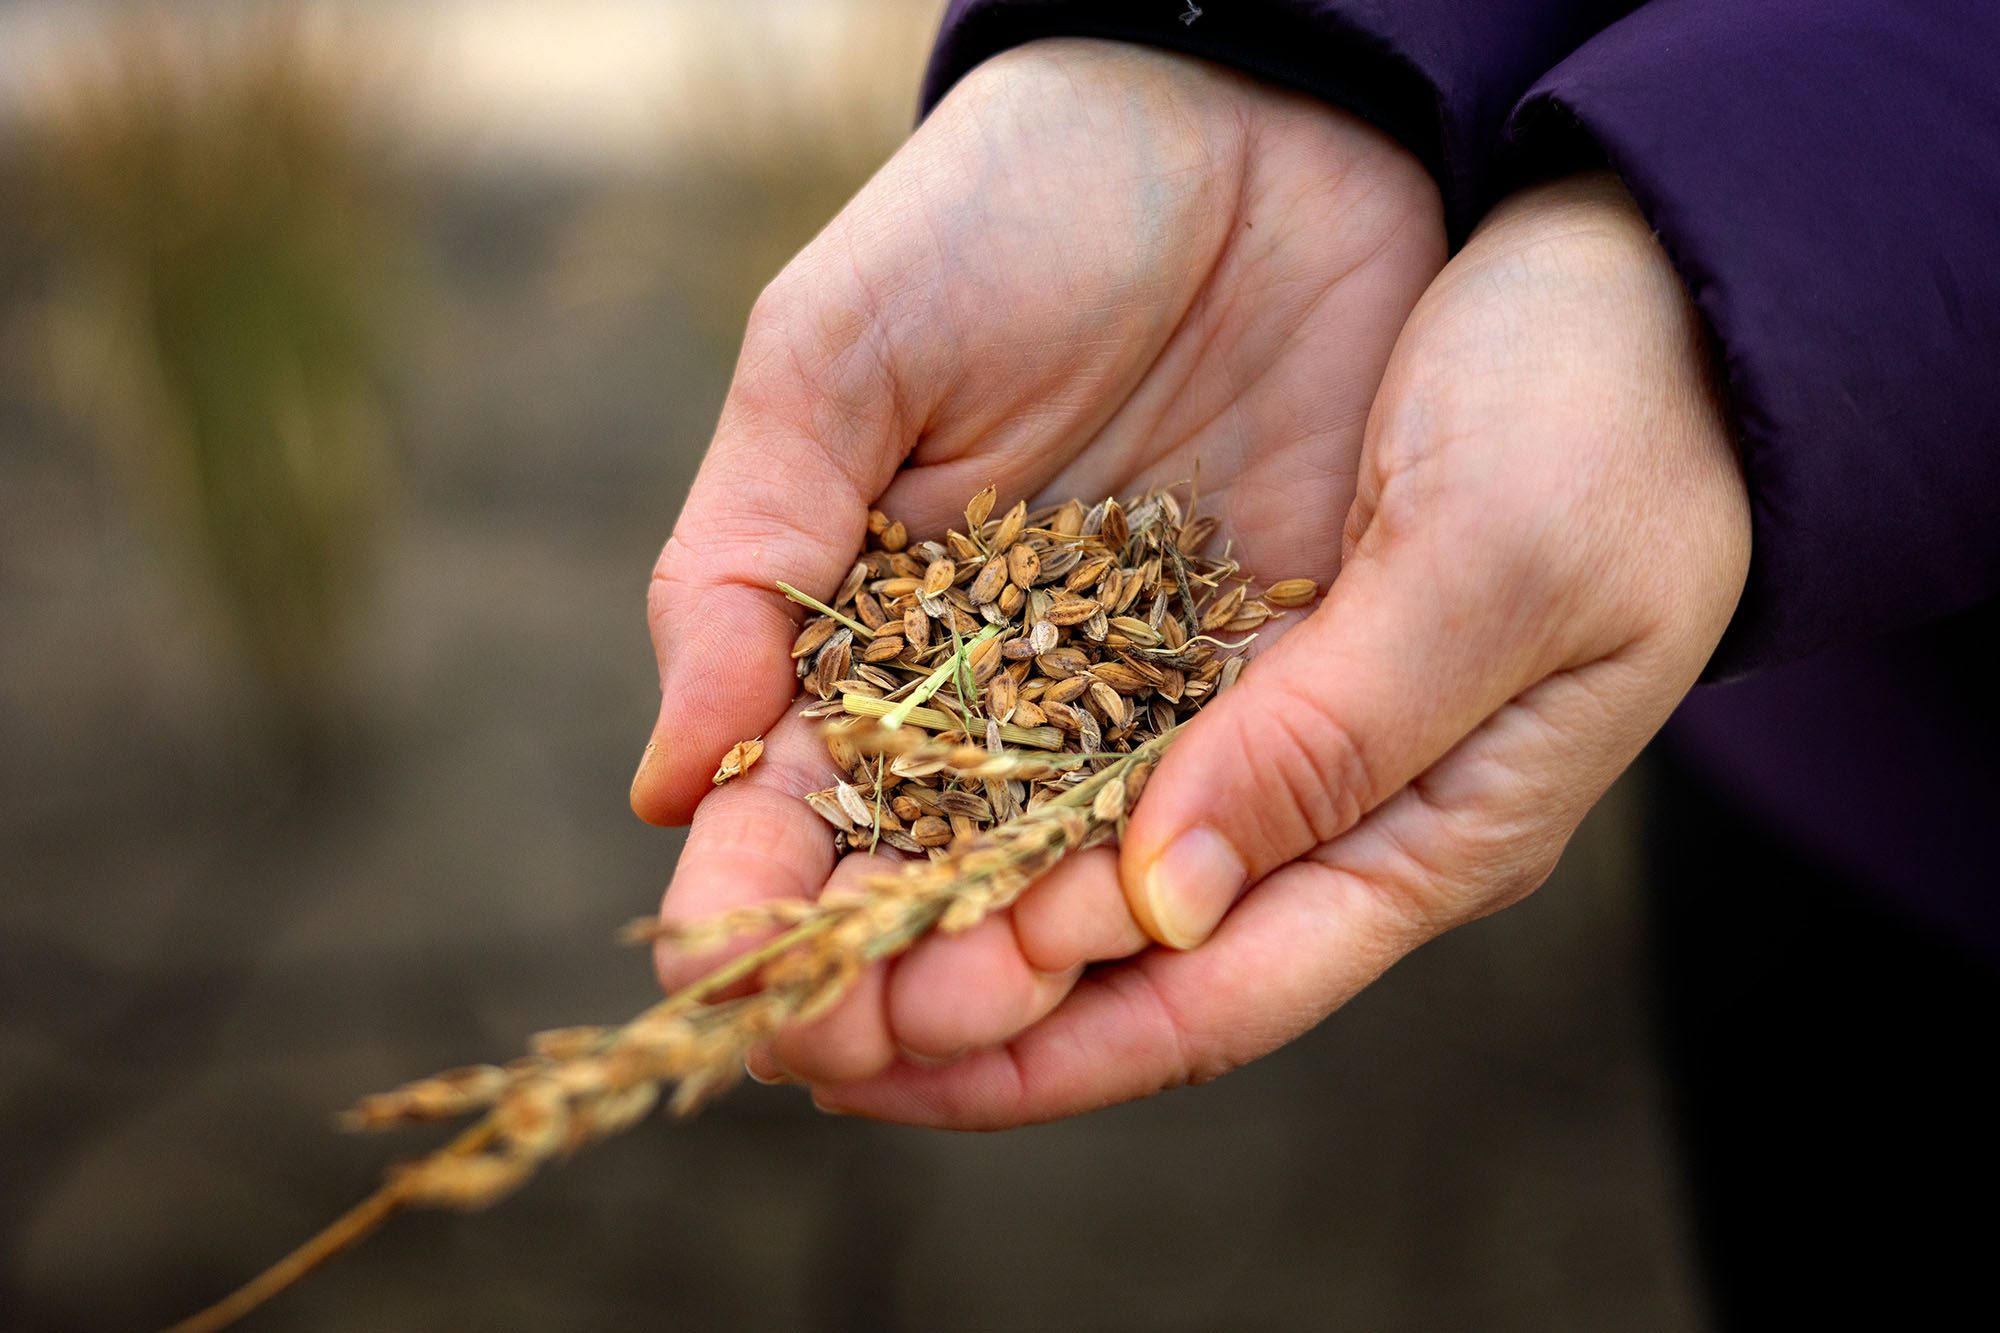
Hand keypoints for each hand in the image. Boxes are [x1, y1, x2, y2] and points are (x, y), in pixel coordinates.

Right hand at [629, 40, 1443, 1092]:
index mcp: (856, 627)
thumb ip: (744, 555)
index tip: (726, 975)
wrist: (1250, 123)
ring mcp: (1126, 697)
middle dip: (883, 971)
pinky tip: (1132, 946)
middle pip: (916, 879)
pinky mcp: (1261, 680)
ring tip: (986, 1010)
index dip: (752, 904)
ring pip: (1056, 877)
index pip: (783, 808)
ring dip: (1015, 963)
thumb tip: (668, 782)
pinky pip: (1209, 818)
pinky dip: (1166, 892)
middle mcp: (985, 692)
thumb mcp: (838, 354)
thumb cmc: (1006, 211)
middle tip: (873, 1030)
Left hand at [796, 170, 1750, 1126]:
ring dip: (927, 885)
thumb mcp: (1499, 569)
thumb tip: (1159, 905)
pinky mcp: (1198, 609)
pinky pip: (1055, 711)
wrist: (1628, 244)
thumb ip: (1335, 743)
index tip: (886, 1063)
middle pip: (1113, 947)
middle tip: (790, 1013)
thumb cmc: (1608, 407)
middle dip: (952, 991)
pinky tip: (850, 763)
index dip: (1046, 1050)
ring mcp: (1255, 705)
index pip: (1213, 998)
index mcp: (1427, 832)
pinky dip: (954, 752)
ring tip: (784, 917)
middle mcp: (1322, 798)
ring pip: (1064, 839)